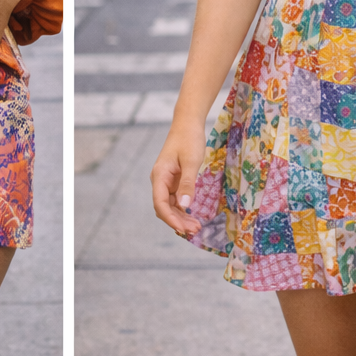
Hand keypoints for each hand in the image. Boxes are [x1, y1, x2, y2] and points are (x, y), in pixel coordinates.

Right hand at [151, 121, 205, 238]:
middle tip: (195, 230)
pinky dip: (183, 209)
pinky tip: (193, 216)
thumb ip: (188, 184)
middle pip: (164, 208)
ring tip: (196, 227)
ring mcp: (166, 181)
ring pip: (170, 206)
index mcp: (159, 175)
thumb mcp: (191, 162)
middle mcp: (160, 180)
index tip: (184, 229)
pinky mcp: (174, 181)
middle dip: (178, 221)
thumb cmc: (189, 139)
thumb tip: (184, 206)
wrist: (188, 124)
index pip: (160, 204)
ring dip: (181, 217)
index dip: (171, 219)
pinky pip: (176, 199)